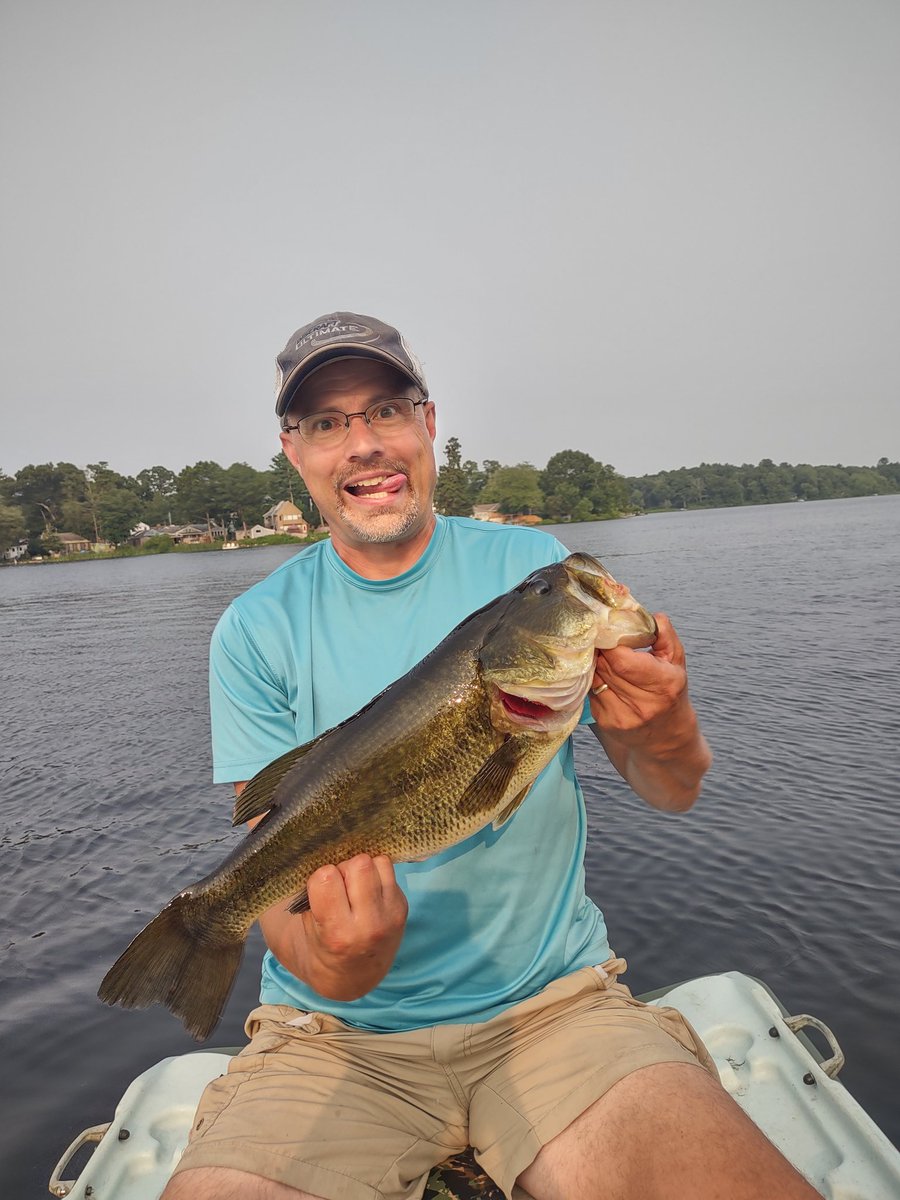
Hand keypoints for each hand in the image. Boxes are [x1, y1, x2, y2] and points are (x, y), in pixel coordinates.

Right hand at [261, 853, 408, 1000]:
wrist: (350, 975)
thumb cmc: (314, 943)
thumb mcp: (293, 923)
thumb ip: (282, 877)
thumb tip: (250, 810)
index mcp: (336, 931)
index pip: (326, 878)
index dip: (319, 876)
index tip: (316, 887)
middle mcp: (368, 925)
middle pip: (357, 864)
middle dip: (342, 867)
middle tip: (335, 883)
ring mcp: (390, 916)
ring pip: (375, 861)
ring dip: (360, 867)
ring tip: (350, 884)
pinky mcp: (402, 906)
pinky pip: (389, 867)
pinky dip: (375, 870)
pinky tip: (364, 886)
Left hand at [589, 613, 711, 809]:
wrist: (668, 743)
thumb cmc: (673, 695)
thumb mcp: (677, 664)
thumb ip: (665, 636)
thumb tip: (652, 615)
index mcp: (663, 684)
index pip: (622, 658)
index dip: (610, 641)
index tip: (606, 627)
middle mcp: (642, 704)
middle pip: (604, 666)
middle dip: (598, 647)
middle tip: (596, 633)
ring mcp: (622, 716)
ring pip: (594, 677)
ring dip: (592, 662)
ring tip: (596, 651)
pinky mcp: (606, 722)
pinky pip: (590, 690)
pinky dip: (593, 679)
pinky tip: (599, 673)